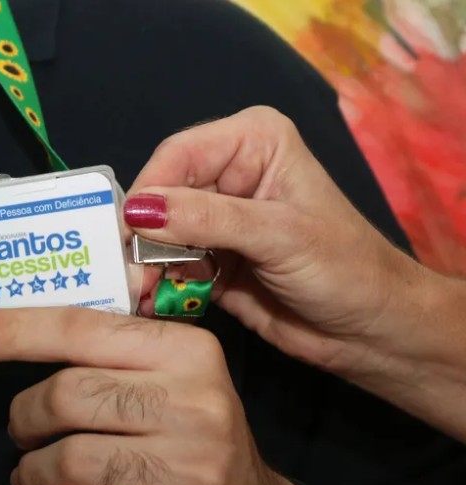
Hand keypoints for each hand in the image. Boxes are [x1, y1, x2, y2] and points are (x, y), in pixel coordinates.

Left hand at [0, 308, 307, 484]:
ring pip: (70, 459)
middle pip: (67, 395)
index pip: (82, 329)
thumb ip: (108, 355)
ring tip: (29, 478)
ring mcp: (193, 469)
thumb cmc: (192, 440)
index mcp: (186, 352)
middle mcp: (196, 402)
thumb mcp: (171, 381)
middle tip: (20, 433)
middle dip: (24, 417)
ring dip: (30, 473)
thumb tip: (9, 331)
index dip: (12, 331)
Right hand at [125, 106, 430, 380]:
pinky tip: (149, 303)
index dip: (148, 192)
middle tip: (125, 274)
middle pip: (159, 195)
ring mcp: (214, 220)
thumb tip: (138, 211)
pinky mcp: (207, 260)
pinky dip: (155, 285)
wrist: (370, 331)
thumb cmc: (345, 269)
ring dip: (142, 265)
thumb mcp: (278, 235)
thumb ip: (207, 219)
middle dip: (140, 235)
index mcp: (251, 142)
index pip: (178, 156)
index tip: (126, 235)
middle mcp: (227, 174)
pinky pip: (165, 266)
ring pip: (155, 235)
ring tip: (135, 295)